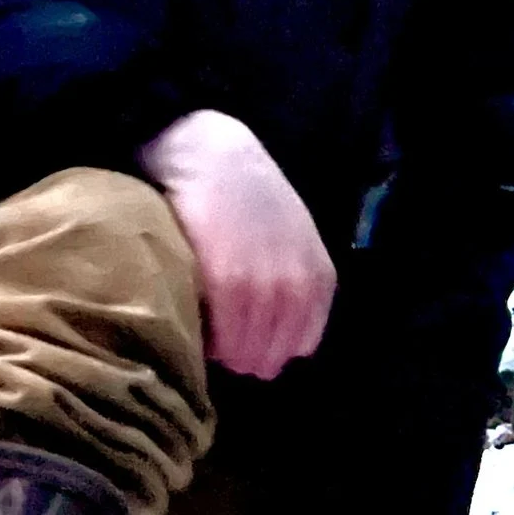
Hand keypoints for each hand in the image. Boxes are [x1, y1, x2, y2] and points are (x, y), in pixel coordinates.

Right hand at [139, 108, 335, 377]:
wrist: (212, 157)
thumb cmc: (248, 200)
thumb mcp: (292, 240)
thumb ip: (293, 286)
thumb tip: (276, 342)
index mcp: (319, 278)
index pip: (300, 345)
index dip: (270, 351)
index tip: (246, 344)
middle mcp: (298, 286)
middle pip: (273, 356)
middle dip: (247, 357)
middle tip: (219, 342)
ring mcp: (264, 285)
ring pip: (246, 353)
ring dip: (223, 353)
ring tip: (204, 335)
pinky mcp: (228, 280)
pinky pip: (221, 337)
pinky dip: (207, 342)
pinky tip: (194, 326)